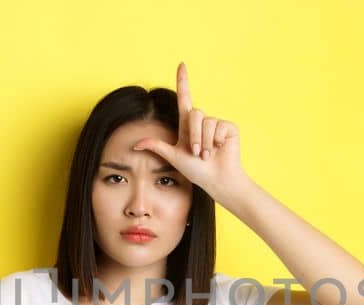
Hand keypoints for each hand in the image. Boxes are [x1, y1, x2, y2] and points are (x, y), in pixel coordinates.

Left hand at [132, 62, 253, 205]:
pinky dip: (216, 140)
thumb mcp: (173, 156)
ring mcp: (216, 124)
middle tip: (197, 154)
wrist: (216, 180)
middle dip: (194, 136)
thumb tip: (135, 144)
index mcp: (188, 125)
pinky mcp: (229, 128)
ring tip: (208, 155)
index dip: (183, 81)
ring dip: (205, 142)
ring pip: (207, 121)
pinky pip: (219, 126)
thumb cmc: (196, 171)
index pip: (184, 98)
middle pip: (195, 113)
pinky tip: (220, 149)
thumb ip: (157, 146)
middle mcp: (202, 122)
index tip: (182, 64)